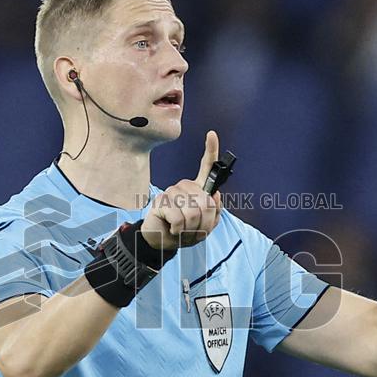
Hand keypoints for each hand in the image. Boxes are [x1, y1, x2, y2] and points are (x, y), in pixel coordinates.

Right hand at [141, 130, 223, 250]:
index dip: (211, 150)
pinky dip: (179, 230)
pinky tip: (173, 229)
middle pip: (205, 202)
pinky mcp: (161, 201)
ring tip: (182, 230)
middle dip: (203, 223)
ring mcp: (172, 192)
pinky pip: (179, 218)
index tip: (211, 134)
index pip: (206, 167)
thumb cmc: (185, 232)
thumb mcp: (206, 226)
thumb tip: (216, 195)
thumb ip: (214, 211)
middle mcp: (185, 186)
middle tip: (193, 230)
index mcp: (198, 189)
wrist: (163, 242)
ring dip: (190, 229)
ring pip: (193, 212)